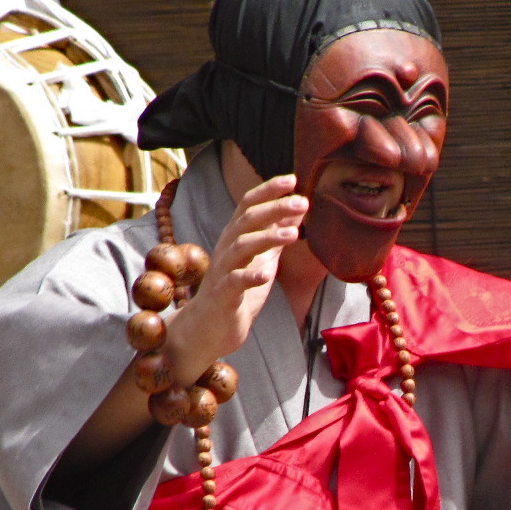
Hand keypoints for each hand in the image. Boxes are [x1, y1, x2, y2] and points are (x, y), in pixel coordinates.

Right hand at [164, 174, 307, 375]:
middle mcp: (226, 249)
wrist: (208, 330)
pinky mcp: (223, 296)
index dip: (268, 190)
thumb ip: (276, 234)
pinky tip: (268, 274)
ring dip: (267, 238)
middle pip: (247, 220)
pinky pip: (234, 282)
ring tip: (293, 234)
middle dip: (274, 208)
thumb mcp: (261, 259)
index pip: (248, 205)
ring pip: (240, 246)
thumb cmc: (236, 293)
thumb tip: (297, 208)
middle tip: (302, 201)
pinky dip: (250, 276)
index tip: (293, 179)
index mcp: (235, 238)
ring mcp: (223, 272)